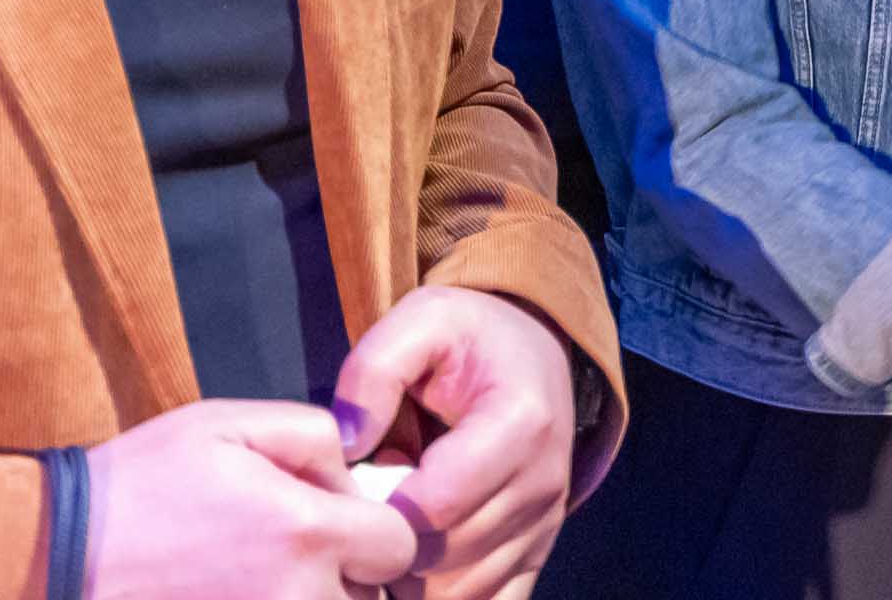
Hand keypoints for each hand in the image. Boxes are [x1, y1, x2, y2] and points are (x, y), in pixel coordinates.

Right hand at [83, 398, 418, 599]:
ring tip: (263, 575)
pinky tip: (240, 593)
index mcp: (306, 533)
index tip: (339, 520)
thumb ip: (315, 435)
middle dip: (350, 575)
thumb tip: (355, 476)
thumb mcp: (227, 424)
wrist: (60, 555)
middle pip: (372, 599)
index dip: (377, 528)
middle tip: (295, 553)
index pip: (399, 545)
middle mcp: (296, 597)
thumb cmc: (140, 483)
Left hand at [333, 286, 584, 599]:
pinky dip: (442, 598)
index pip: (439, 504)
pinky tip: (411, 568)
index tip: (352, 488)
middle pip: (447, 556)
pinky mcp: (536, 552)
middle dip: (389, 545)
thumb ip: (373, 369)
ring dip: (410, 578)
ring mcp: (544, 524)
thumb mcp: (418, 319)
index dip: (381, 510)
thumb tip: (348, 444)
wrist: (531, 351)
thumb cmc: (468, 337)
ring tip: (387, 531)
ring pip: (462, 592)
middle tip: (363, 510)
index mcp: (519, 423)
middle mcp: (543, 482)